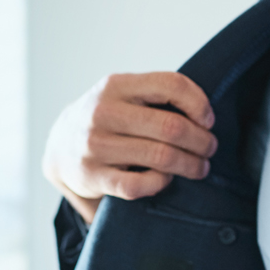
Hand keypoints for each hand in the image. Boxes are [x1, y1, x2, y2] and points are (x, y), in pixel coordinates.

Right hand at [42, 72, 217, 222]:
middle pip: (172, 127)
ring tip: (200, 167)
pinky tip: (167, 179)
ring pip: (162, 157)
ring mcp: (96, 145)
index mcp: (116, 85)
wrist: (59, 146)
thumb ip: (156, 95)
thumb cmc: (107, 119)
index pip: (171, 85)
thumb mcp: (123, 95)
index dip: (199, 103)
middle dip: (201, 141)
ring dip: (191, 164)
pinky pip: (141, 185)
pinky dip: (162, 183)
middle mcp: (103, 112)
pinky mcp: (93, 176)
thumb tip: (206, 114)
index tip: (208, 120)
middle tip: (210, 148)